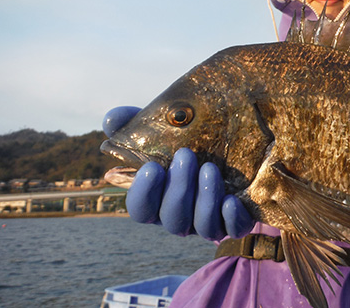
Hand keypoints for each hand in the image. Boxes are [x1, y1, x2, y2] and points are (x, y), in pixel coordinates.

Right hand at [102, 106, 254, 239]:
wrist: (238, 149)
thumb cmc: (190, 142)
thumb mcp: (162, 129)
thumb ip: (133, 124)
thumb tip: (111, 120)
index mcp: (159, 199)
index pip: (141, 209)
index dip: (143, 193)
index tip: (152, 167)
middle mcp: (182, 215)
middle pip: (172, 218)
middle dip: (178, 189)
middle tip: (186, 155)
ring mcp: (210, 221)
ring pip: (202, 226)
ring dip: (204, 199)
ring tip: (209, 168)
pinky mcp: (238, 221)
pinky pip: (234, 229)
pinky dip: (232, 219)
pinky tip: (231, 201)